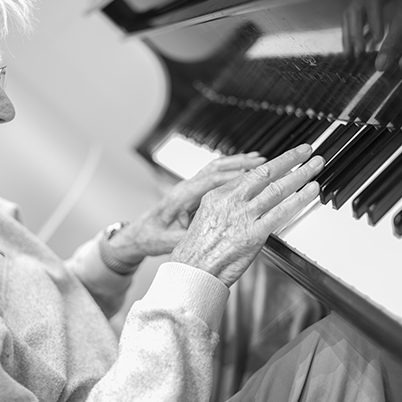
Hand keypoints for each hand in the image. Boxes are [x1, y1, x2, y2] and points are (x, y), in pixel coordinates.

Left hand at [108, 152, 267, 263]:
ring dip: (237, 163)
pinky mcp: (193, 190)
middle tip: (260, 161)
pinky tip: (245, 170)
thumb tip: (206, 238)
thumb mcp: (169, 241)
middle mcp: (185, 188)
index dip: (229, 177)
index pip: (207, 182)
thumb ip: (187, 238)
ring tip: (258, 160)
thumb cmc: (152, 237)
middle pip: (214, 169)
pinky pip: (215, 175)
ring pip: (215, 168)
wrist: (141, 233)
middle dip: (238, 164)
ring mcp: (189, 187)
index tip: (249, 175)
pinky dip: (231, 170)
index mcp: (179, 198)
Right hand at [170, 144, 323, 286]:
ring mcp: (243, 216)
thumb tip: (241, 201)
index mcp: (217, 196)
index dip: (270, 167)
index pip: (248, 175)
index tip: (283, 162)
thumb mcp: (203, 219)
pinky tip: (311, 190)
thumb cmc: (196, 251)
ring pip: (277, 188)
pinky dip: (299, 199)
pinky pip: (281, 212)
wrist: (192, 270)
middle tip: (306, 150)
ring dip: (300, 174)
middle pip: (265, 173)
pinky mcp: (254, 234)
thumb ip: (225, 207)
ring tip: (315, 164)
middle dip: (289, 159)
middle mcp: (231, 201)